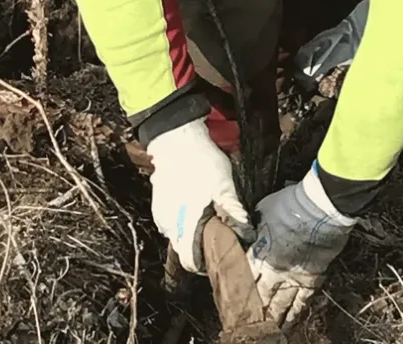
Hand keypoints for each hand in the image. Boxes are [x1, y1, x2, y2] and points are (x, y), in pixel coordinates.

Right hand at [148, 118, 252, 273]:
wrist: (177, 139)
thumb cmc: (202, 162)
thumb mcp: (225, 185)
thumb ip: (234, 212)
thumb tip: (246, 234)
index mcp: (186, 226)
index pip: (191, 261)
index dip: (205, 262)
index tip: (217, 253)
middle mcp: (169, 226)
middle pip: (184, 249)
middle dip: (199, 245)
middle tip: (215, 230)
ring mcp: (160, 215)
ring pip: (176, 235)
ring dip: (189, 231)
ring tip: (205, 214)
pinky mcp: (157, 204)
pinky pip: (169, 221)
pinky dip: (180, 219)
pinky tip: (191, 203)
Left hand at [248, 165, 356, 325]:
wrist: (319, 208)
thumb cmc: (290, 204)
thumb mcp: (263, 210)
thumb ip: (254, 226)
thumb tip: (247, 231)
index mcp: (259, 253)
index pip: (243, 278)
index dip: (236, 291)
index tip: (229, 303)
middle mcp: (273, 271)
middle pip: (259, 297)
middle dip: (250, 312)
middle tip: (243, 325)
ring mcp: (292, 278)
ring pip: (278, 306)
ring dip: (270, 319)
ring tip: (263, 332)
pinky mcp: (310, 280)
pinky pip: (299, 304)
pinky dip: (293, 316)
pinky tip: (287, 325)